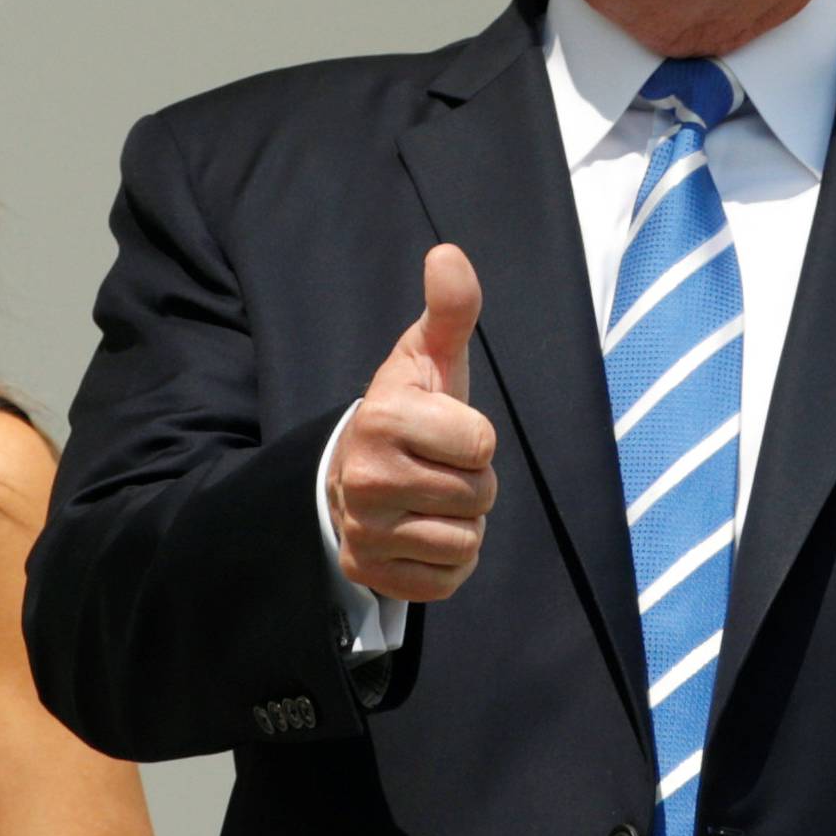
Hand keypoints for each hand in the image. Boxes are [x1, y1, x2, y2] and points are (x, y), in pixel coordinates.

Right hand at [327, 244, 497, 602]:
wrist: (353, 471)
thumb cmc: (409, 411)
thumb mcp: (429, 357)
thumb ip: (450, 308)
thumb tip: (448, 254)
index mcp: (384, 418)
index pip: (482, 443)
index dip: (475, 438)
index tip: (444, 431)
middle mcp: (365, 479)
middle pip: (478, 496)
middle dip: (472, 482)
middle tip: (437, 467)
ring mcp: (363, 531)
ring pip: (466, 542)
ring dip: (461, 523)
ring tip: (429, 499)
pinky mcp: (368, 572)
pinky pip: (446, 582)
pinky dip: (446, 563)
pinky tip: (422, 533)